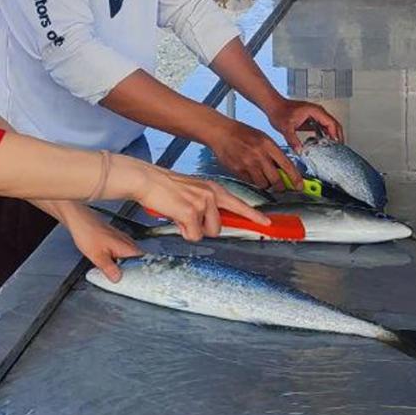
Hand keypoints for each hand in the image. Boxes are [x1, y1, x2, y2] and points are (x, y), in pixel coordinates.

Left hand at [66, 209, 142, 283]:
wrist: (78, 219)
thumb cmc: (87, 232)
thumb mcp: (97, 256)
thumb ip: (109, 269)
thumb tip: (118, 278)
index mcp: (126, 246)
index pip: (143, 261)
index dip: (142, 272)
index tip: (137, 281)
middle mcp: (126, 242)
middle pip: (136, 259)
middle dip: (132, 270)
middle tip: (126, 280)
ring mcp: (120, 239)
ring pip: (128, 256)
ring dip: (124, 265)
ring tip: (116, 274)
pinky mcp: (113, 239)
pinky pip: (119, 252)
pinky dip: (116, 259)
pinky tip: (109, 264)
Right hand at [132, 165, 271, 241]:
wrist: (148, 180)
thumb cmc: (166, 188)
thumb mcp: (193, 192)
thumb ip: (206, 205)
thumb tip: (211, 224)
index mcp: (214, 189)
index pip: (239, 204)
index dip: (254, 216)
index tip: (268, 224)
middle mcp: (212, 194)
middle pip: (219, 228)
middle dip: (203, 228)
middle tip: (187, 217)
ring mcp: (203, 203)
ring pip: (206, 232)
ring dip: (191, 229)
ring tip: (179, 214)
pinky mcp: (191, 212)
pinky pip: (192, 235)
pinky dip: (182, 230)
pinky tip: (174, 216)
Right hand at [207, 117, 303, 191]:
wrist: (221, 132)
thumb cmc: (241, 133)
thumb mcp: (263, 138)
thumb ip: (273, 153)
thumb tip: (284, 168)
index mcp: (268, 145)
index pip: (287, 165)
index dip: (295, 178)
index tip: (300, 186)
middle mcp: (259, 155)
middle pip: (276, 180)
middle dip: (281, 186)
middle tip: (282, 187)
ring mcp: (248, 164)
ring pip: (264, 184)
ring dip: (266, 184)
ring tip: (264, 176)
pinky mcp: (238, 171)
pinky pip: (251, 182)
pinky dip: (254, 180)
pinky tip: (251, 172)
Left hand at [266, 100, 344, 149]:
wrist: (273, 106)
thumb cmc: (279, 111)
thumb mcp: (286, 128)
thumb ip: (293, 140)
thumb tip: (300, 150)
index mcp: (315, 111)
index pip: (332, 123)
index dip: (336, 135)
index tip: (337, 145)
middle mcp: (317, 112)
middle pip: (333, 124)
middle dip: (337, 136)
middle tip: (338, 148)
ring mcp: (314, 114)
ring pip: (329, 125)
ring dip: (331, 135)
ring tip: (332, 147)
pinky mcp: (310, 118)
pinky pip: (322, 127)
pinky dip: (324, 134)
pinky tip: (321, 142)